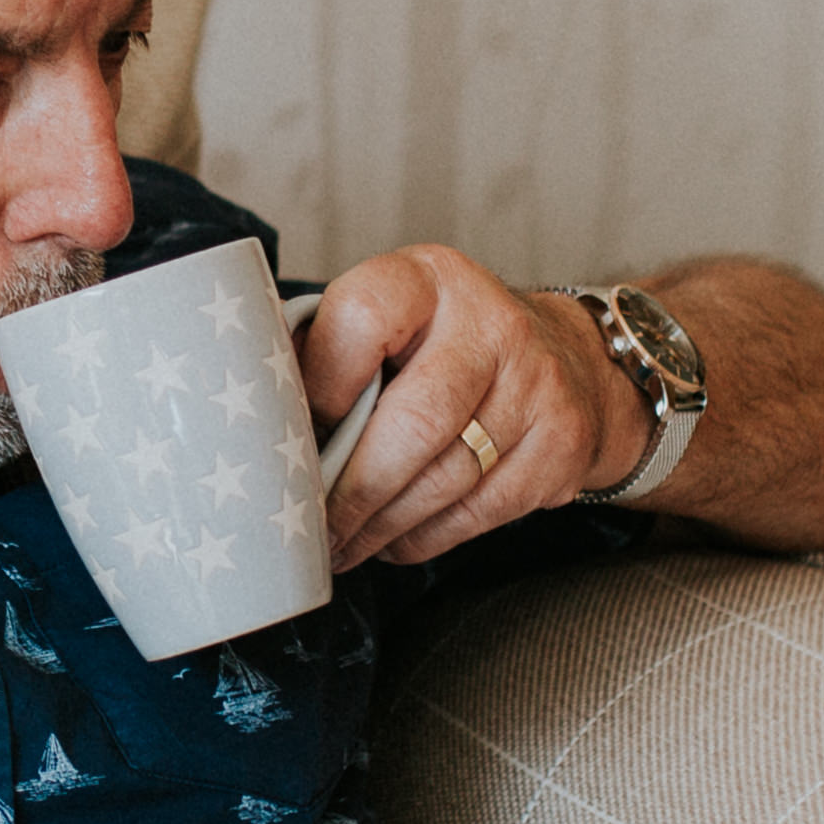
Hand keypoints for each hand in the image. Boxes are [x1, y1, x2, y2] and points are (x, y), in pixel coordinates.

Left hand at [297, 249, 640, 568]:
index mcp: (427, 279)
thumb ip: (329, 351)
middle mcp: (491, 322)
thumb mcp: (391, 319)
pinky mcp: (561, 444)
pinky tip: (393, 540)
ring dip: (381, 526)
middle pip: (412, 423)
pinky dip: (424, 537)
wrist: (567, 360)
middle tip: (312, 527)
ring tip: (342, 544)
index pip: (363, 320)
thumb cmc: (446, 346)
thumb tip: (257, 416)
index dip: (322, 387)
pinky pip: (478, 512)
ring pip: (444, 480)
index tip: (297, 434)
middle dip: (353, 491)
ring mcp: (536, 384)